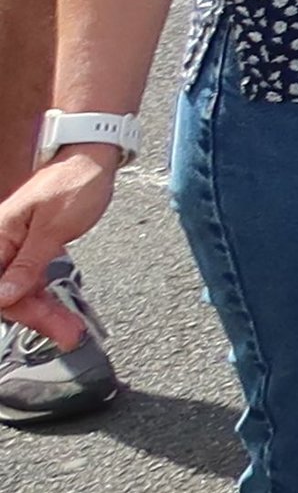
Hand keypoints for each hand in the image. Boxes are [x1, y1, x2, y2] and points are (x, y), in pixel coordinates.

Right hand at [0, 152, 122, 345]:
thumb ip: (27, 263)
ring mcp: (16, 248)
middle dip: (36, 317)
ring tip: (72, 331)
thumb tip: (3, 295)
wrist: (93, 158)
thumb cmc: (75, 183)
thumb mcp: (53, 228)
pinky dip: (48, 297)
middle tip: (68, 335)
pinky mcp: (33, 249)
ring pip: (21, 291)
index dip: (11, 309)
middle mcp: (2, 244)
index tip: (37, 325)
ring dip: (45, 312)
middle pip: (8, 293)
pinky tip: (62, 313)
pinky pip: (33, 280)